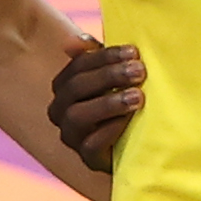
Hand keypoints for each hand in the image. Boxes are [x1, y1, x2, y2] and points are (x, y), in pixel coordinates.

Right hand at [48, 37, 144, 173]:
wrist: (138, 145)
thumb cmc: (123, 103)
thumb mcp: (115, 78)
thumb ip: (100, 58)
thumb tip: (74, 41)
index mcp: (65, 87)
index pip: (78, 65)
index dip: (104, 56)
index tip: (133, 52)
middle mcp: (61, 111)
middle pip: (75, 87)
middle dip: (108, 76)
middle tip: (139, 71)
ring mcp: (72, 136)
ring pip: (77, 116)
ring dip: (108, 103)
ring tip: (137, 97)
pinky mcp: (88, 159)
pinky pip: (90, 146)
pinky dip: (110, 131)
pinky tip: (129, 120)